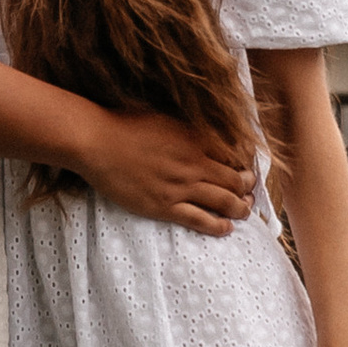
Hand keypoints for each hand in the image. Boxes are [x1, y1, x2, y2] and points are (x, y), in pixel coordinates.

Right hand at [73, 109, 258, 235]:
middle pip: (235, 180)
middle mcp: (194, 163)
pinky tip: (226, 228)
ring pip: (224, 201)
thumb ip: (188, 128)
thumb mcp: (166, 118)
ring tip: (244, 211)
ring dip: (240, 208)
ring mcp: (181, 187)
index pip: (234, 154)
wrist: (97, 142)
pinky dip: (218, 226)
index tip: (246, 168)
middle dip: (247, 187)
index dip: (245, 163)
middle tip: (249, 192)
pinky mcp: (165, 206)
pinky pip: (200, 220)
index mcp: (195, 138)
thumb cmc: (125, 124)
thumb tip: (203, 133)